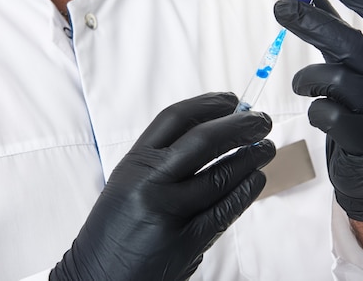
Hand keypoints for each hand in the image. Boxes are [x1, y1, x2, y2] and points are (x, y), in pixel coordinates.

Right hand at [51, 92, 274, 279]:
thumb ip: (162, 161)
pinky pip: (226, 209)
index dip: (208, 104)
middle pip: (204, 140)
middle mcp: (150, 182)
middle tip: (262, 121)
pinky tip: (256, 179)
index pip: (175, 118)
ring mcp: (169, 212)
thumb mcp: (128, 183)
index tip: (231, 100)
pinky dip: (246, 190)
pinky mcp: (186, 242)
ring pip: (222, 175)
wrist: (97, 276)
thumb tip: (214, 132)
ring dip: (251, 157)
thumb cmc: (116, 228)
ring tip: (265, 148)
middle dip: (240, 125)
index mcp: (134, 162)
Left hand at [274, 0, 362, 220]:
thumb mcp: (360, 66)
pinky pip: (327, 114)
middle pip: (351, 41)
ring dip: (308, 80)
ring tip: (305, 86)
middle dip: (310, 22)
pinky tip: (323, 115)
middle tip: (280, 8)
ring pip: (333, 79)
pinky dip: (316, 111)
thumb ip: (341, 31)